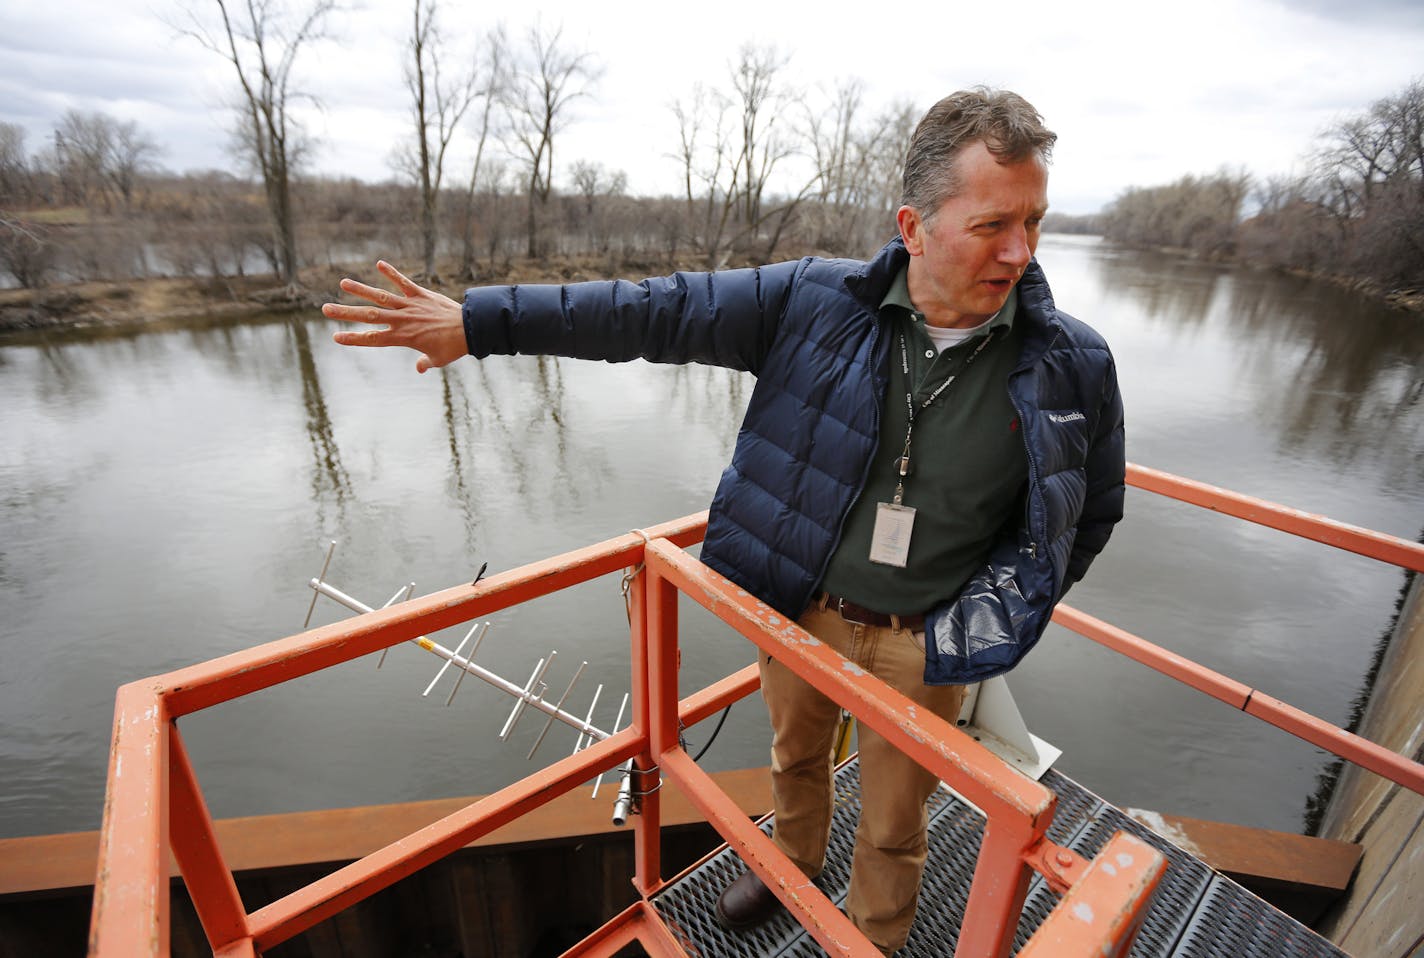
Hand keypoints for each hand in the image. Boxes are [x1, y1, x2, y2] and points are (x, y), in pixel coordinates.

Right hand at [323, 261, 466, 372]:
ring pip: (381, 296)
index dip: (353, 338)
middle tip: (325, 308)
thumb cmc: (454, 347)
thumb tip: (419, 369)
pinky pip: (404, 282)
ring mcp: (410, 305)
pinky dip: (392, 273)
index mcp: (403, 338)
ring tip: (343, 283)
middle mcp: (402, 320)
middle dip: (346, 313)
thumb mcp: (438, 359)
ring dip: (361, 289)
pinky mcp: (421, 294)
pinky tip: (379, 263)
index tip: (335, 336)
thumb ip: (426, 363)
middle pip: (369, 316)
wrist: (471, 328)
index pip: (372, 339)